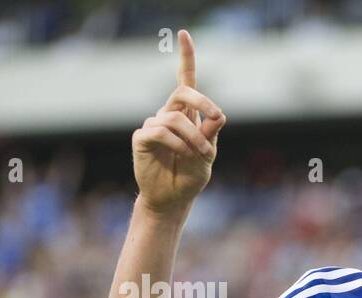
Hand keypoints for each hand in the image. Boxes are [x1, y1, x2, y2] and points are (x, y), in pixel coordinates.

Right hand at [131, 29, 226, 215]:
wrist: (173, 198)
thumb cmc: (191, 175)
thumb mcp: (209, 154)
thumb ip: (212, 134)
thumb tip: (219, 115)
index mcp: (186, 114)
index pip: (185, 80)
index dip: (186, 58)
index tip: (184, 34)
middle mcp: (168, 114)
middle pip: (183, 92)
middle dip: (203, 103)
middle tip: (216, 119)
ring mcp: (153, 124)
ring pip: (176, 117)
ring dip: (195, 137)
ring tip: (200, 155)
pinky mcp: (142, 138)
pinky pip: (160, 131)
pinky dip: (177, 144)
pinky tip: (182, 155)